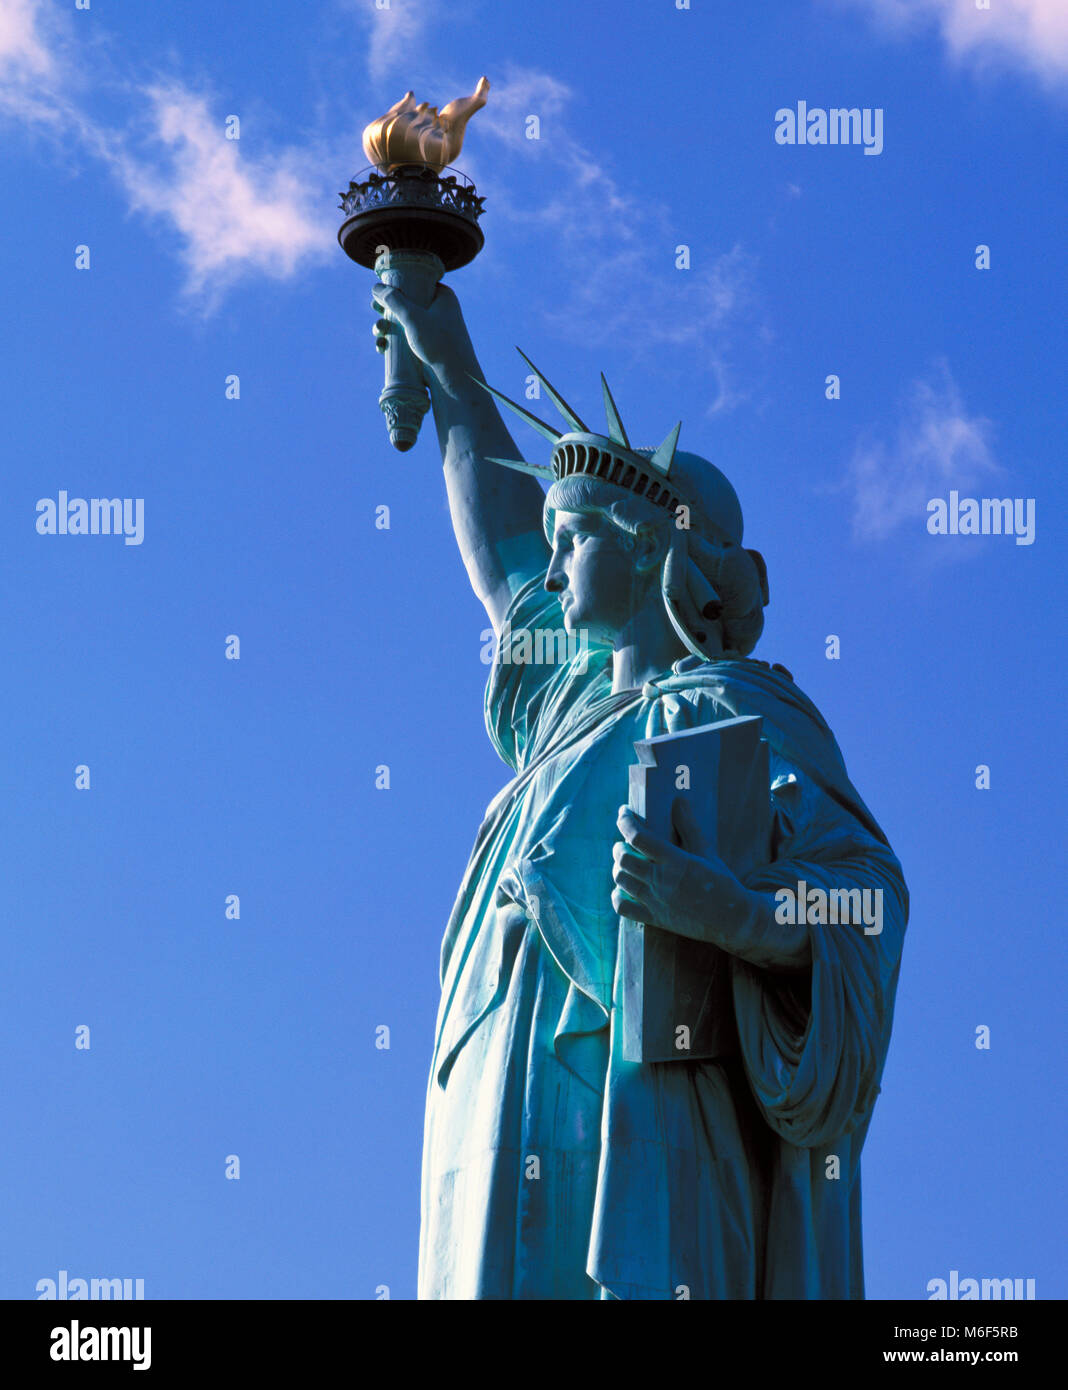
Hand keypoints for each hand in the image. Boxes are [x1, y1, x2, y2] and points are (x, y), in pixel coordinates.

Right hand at [370, 280, 476, 392]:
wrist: (454, 377)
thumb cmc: (439, 343)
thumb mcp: (413, 317)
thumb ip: (394, 301)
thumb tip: (376, 287)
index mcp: (442, 296)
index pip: (417, 282)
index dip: (398, 286)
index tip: (382, 291)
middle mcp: (438, 311)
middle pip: (406, 303)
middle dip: (387, 309)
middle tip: (376, 310)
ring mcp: (431, 330)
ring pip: (403, 323)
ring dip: (386, 326)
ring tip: (378, 332)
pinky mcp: (426, 347)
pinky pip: (405, 339)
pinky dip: (392, 342)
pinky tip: (381, 347)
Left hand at [612, 799, 757, 947]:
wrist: (731, 918)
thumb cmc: (721, 881)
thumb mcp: (706, 851)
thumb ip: (689, 826)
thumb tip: (679, 801)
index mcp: (675, 861)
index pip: (638, 837)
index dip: (625, 822)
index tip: (623, 812)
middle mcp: (661, 881)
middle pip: (624, 859)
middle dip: (618, 847)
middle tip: (623, 843)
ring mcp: (656, 901)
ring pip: (621, 880)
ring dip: (618, 868)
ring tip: (624, 862)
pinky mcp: (655, 919)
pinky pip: (623, 908)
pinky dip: (617, 896)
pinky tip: (622, 889)